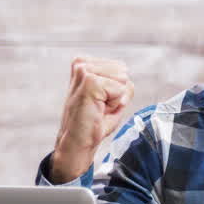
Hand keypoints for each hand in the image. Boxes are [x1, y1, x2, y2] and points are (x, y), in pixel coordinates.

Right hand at [50, 56, 135, 182]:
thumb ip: (123, 83)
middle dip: (117, 93)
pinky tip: (98, 109)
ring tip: (97, 107)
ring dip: (115, 98)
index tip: (100, 101)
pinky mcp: (89, 82)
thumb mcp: (114, 98)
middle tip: (99, 106)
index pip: (121, 68)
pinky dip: (114, 103)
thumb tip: (126, 75)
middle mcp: (82, 63)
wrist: (78, 140)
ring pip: (123, 79)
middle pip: (123, 72)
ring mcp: (84, 71)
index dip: (117, 89)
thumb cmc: (94, 121)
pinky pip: (120, 90)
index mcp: (85, 63)